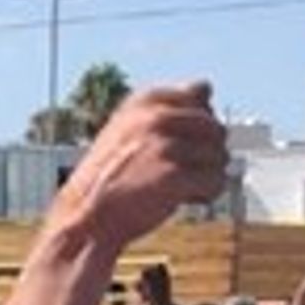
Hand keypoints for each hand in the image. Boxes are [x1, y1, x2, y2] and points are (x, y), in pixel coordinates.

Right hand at [54, 83, 229, 247]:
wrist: (85, 218)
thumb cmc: (112, 177)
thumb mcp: (132, 128)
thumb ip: (169, 107)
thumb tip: (207, 86)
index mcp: (144, 101)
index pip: (201, 94)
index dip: (194, 125)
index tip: (174, 144)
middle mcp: (155, 118)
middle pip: (215, 128)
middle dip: (205, 152)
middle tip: (178, 171)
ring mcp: (164, 146)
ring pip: (219, 156)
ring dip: (205, 175)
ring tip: (177, 187)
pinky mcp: (173, 175)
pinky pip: (215, 181)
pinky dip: (206, 194)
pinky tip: (184, 199)